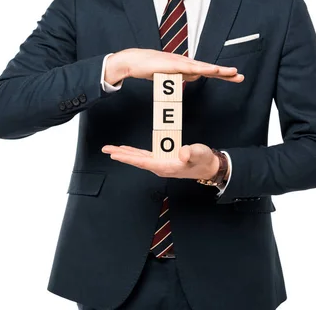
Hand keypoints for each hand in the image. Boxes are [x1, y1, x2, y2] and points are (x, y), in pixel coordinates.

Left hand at [101, 143, 218, 180]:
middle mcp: (159, 166)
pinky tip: (127, 150)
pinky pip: (144, 156)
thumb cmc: (203, 160)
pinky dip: (134, 152)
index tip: (114, 154)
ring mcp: (160, 163)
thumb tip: (182, 152)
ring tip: (112, 149)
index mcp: (165, 166)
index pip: (142, 162)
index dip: (127, 158)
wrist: (209, 166)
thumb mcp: (199, 153)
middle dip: (120, 155)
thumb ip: (190, 152)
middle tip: (105, 149)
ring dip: (125, 153)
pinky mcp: (162, 160)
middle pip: (136, 160)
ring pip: (138, 158)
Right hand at [104, 48, 243, 85]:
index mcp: (185, 66)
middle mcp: (186, 62)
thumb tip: (194, 78)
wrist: (133, 61)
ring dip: (218, 70)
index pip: (207, 70)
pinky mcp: (174, 64)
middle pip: (209, 68)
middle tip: (240, 77)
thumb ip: (182, 77)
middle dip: (225, 73)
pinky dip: (203, 68)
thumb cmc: (149, 68)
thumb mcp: (169, 76)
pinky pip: (191, 68)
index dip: (221, 73)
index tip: (234, 77)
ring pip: (203, 67)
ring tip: (233, 73)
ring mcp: (180, 62)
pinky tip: (213, 69)